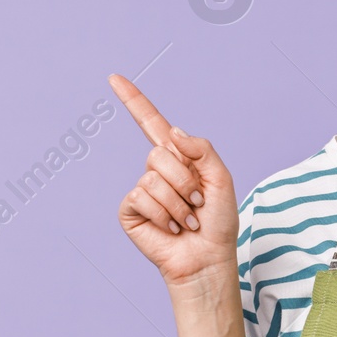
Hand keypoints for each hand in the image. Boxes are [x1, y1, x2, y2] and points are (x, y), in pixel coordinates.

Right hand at [108, 73, 238, 286]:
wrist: (208, 258)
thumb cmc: (218, 221)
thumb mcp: (221, 179)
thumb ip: (202, 150)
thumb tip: (171, 133)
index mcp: (178, 158)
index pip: (151, 123)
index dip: (133, 100)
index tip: (115, 78)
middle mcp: (156, 171)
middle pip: (159, 153)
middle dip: (185, 180)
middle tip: (197, 202)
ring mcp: (142, 190)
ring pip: (153, 179)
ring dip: (178, 204)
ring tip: (188, 220)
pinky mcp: (131, 211)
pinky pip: (142, 197)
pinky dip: (164, 214)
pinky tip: (172, 228)